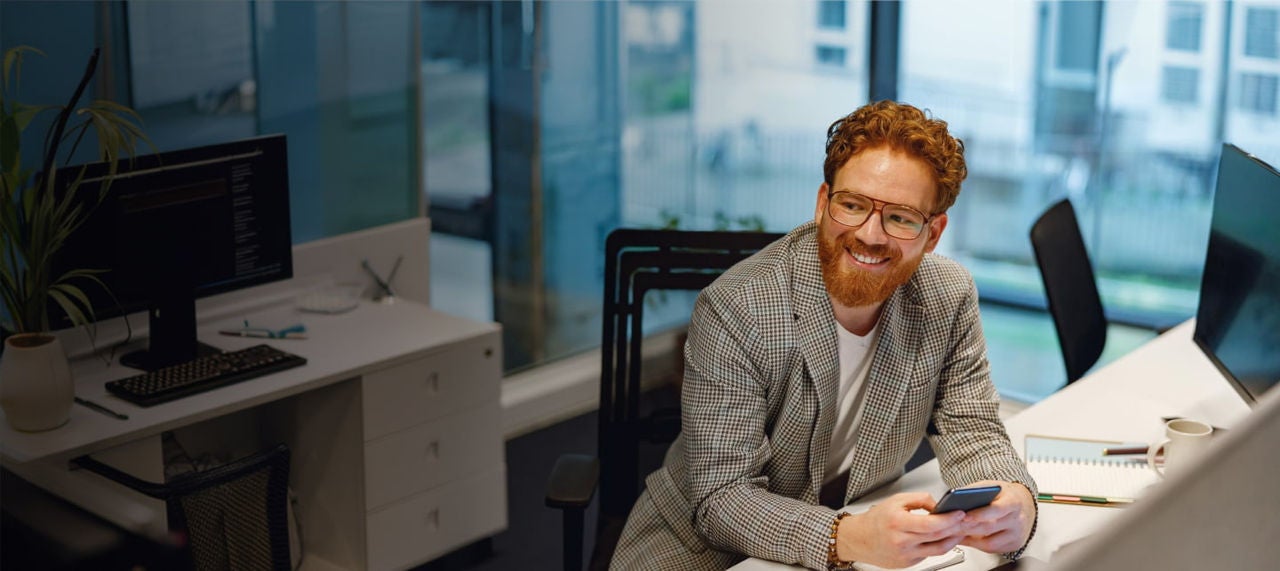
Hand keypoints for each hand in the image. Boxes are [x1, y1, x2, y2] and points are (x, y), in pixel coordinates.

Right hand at [834, 492, 966, 568]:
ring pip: (938, 549)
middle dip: (955, 528)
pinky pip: (929, 554)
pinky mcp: (908, 563)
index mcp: (897, 523)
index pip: (930, 524)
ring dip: (952, 539)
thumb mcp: (896, 501)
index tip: (959, 513)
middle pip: (937, 537)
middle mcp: (901, 541)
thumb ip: (920, 499)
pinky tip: (942, 537)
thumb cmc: (876, 520)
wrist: (859, 539)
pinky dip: (938, 545)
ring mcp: (905, 555)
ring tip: (958, 530)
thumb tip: (939, 504)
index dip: (948, 519)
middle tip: (964, 520)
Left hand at [955, 480, 1035, 553]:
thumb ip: (974, 491)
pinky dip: (976, 545)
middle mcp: (1018, 519)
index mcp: (1013, 501)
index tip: (964, 516)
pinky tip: (965, 538)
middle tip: (950, 526)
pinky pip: (992, 549)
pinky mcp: (1014, 545)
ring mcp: (1017, 534)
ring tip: (954, 533)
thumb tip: (953, 501)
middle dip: (967, 528)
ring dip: (969, 539)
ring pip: (989, 542)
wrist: (1024, 504)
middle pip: (990, 527)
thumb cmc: (1004, 494)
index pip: (997, 509)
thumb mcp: (990, 486)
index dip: (980, 514)